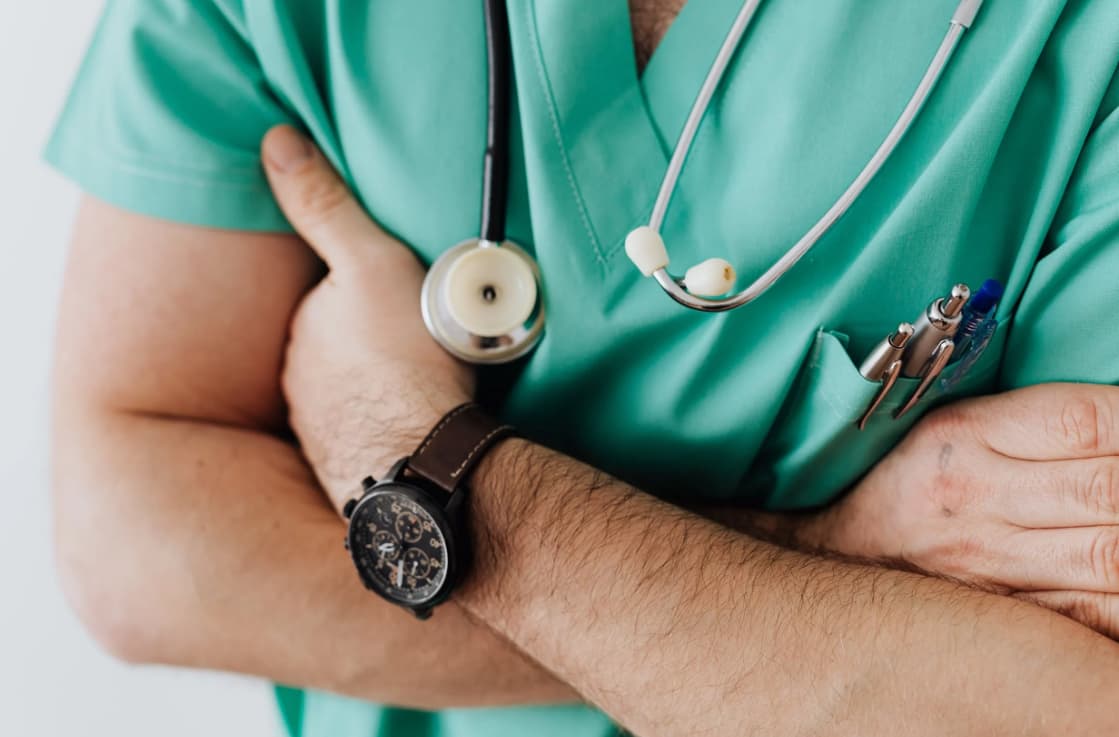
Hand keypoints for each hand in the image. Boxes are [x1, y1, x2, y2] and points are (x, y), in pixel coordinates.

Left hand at [261, 125, 472, 509]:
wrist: (422, 459)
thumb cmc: (405, 358)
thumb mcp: (370, 262)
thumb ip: (324, 205)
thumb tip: (275, 142)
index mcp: (302, 328)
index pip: (326, 300)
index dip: (365, 295)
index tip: (402, 301)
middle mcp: (298, 380)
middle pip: (334, 346)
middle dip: (367, 342)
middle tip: (419, 342)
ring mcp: (318, 428)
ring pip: (347, 392)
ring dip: (375, 386)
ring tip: (422, 386)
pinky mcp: (344, 467)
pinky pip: (364, 434)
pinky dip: (383, 426)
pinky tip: (412, 427)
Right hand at [804, 383, 1118, 637]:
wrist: (837, 557)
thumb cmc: (906, 483)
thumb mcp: (951, 426)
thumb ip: (1034, 421)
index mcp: (964, 435)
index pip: (1082, 421)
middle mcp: (978, 498)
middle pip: (1107, 489)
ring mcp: (995, 564)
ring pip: (1113, 556)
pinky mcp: (1010, 615)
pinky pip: (1099, 615)